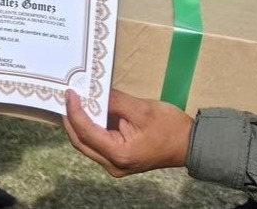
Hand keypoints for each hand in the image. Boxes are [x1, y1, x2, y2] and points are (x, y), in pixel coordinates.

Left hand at [63, 89, 192, 176]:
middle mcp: (113, 165)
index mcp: (119, 154)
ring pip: (86, 144)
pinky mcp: (118, 159)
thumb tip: (93, 91)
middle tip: (66, 96)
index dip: (74, 111)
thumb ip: (115, 101)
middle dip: (70, 118)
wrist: (189, 144)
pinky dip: (89, 128)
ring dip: (78, 123)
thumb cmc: (169, 127)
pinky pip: (96, 144)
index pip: (86, 132)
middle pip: (81, 141)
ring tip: (73, 101)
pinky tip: (87, 111)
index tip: (69, 93)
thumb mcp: (141, 109)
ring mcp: (115, 165)